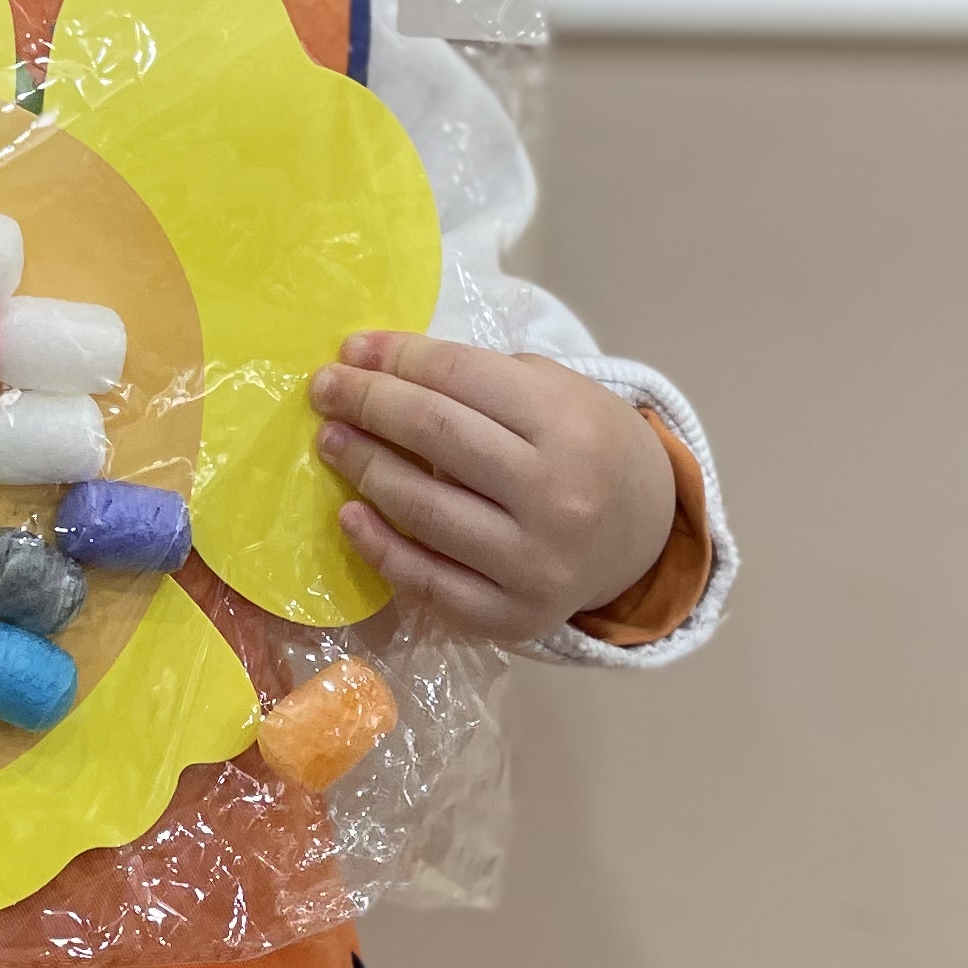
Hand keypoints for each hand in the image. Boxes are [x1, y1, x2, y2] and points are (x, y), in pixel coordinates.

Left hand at [309, 333, 675, 645]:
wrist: (643, 533)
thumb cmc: (583, 445)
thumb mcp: (554, 391)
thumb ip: (475, 378)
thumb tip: (371, 366)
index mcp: (568, 425)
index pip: (460, 377)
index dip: (396, 358)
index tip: (350, 350)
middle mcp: (556, 494)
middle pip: (436, 436)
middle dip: (367, 404)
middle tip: (324, 389)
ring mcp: (534, 563)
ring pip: (424, 509)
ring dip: (363, 468)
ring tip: (331, 440)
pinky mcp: (513, 617)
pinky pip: (428, 583)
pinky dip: (379, 547)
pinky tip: (349, 514)